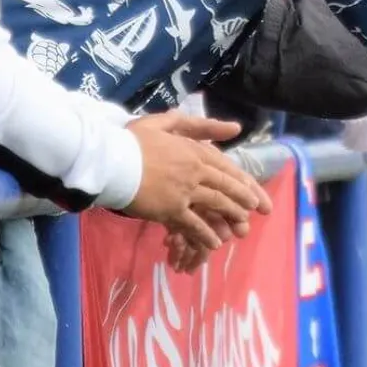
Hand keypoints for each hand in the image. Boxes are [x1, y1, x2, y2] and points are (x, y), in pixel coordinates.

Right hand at [121, 114, 271, 253]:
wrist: (109, 160)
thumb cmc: (132, 141)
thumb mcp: (165, 123)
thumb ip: (199, 125)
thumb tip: (234, 128)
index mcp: (193, 150)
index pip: (225, 166)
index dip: (242, 179)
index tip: (253, 189)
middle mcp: (194, 171)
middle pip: (225, 186)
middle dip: (244, 199)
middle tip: (257, 209)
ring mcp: (184, 192)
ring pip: (215, 204)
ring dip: (230, 216)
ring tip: (240, 227)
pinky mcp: (171, 210)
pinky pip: (193, 224)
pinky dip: (206, 234)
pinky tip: (215, 243)